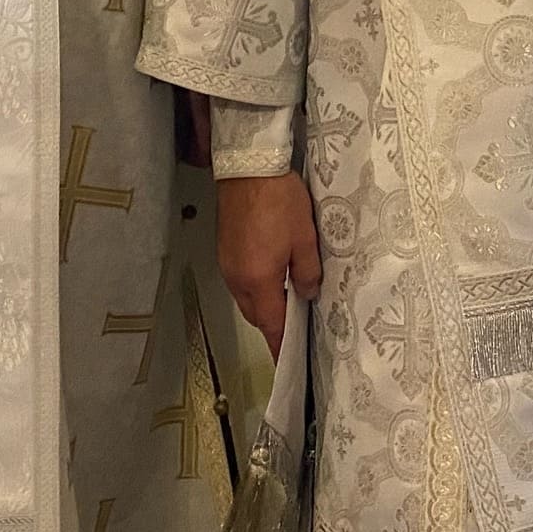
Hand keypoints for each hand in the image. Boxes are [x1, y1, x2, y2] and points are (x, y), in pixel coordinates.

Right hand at [218, 172, 321, 358]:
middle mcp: (237, 277)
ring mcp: (227, 263)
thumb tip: (306, 294)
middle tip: (296, 326)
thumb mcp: (305, 238)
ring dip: (264, 303)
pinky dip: (254, 286)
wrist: (247, 167)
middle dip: (273, 323)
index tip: (286, 363)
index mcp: (258, 280)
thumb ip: (308, 273)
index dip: (280, 345)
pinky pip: (240, 280)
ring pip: (246, 298)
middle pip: (255, 314)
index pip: (271, 325)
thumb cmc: (278, 200)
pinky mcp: (224, 249)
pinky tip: (271, 274)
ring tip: (287, 298)